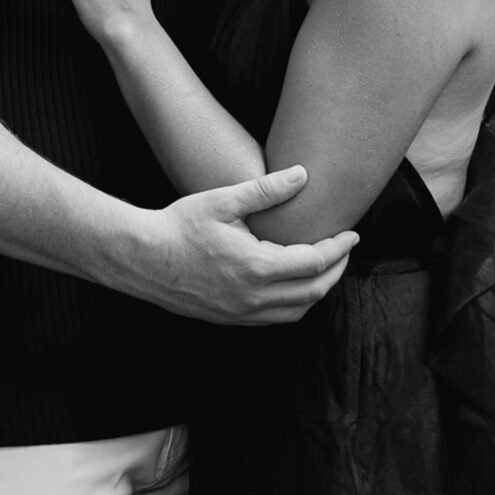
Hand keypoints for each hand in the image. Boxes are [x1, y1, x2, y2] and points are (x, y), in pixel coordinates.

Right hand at [142, 164, 356, 325]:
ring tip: (325, 265)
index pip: (315, 262)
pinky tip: (293, 283)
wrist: (143, 258)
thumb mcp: (223, 200)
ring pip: (298, 311)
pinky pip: (277, 318)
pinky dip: (295, 303)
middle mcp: (254, 297)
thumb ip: (266, 190)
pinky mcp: (231, 319)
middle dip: (336, 269)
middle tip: (344, 248)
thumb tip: (302, 175)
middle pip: (314, 291)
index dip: (339, 248)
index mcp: (256, 267)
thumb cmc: (180, 225)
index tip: (352, 234)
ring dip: (318, 289)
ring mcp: (242, 313)